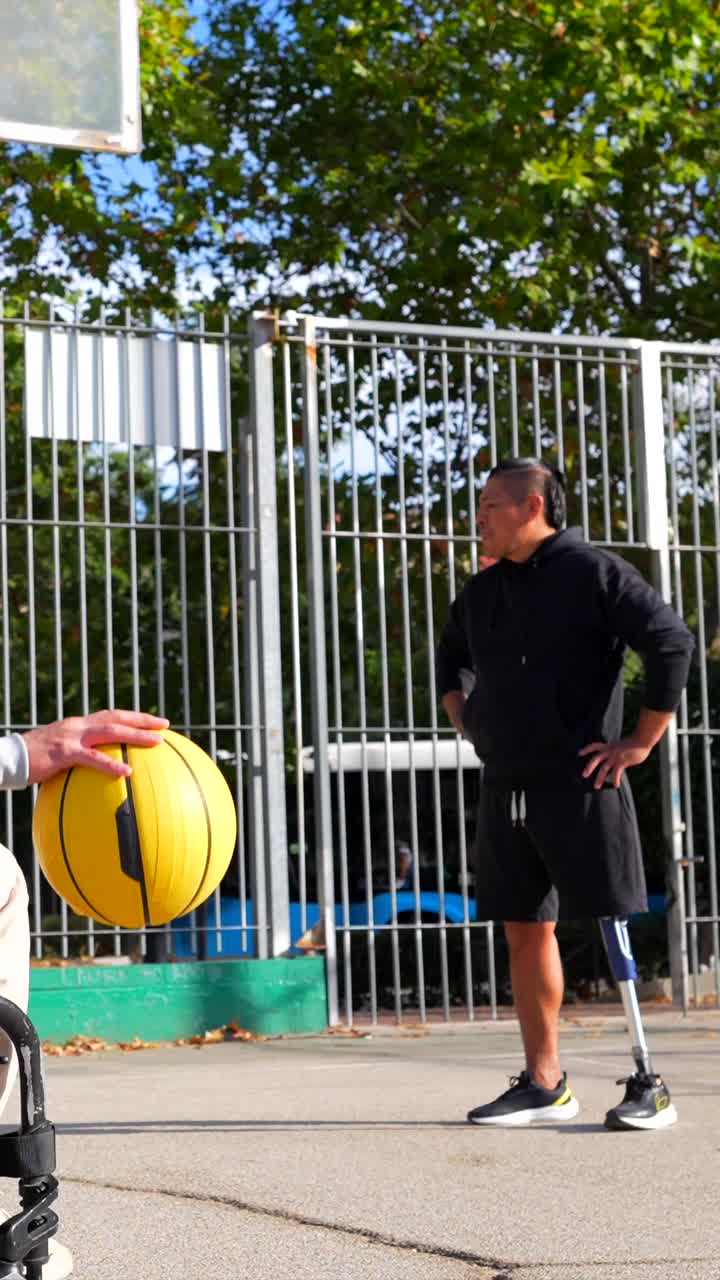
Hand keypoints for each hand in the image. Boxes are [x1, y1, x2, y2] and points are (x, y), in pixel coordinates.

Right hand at [23, 710, 169, 784]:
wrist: (8, 758)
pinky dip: (111, 765)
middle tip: (165, 724)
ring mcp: (71, 737)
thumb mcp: (58, 755)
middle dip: (142, 719)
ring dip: (136, 735)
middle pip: (116, 717)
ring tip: (157, 742)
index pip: (111, 715)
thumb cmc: (32, 761)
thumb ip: (78, 757)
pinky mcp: (63, 752)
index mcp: (78, 725)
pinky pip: (92, 758)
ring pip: (110, 731)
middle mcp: (78, 725)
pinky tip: (128, 772)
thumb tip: (97, 769)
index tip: (154, 721)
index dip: (133, 716)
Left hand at [578, 738, 650, 789]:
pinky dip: (614, 780)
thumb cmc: (635, 743)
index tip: (579, 753)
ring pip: (604, 768)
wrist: (642, 740)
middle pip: (596, 759)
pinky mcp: (622, 761)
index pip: (595, 746)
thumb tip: (615, 760)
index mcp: (609, 746)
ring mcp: (615, 756)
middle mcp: (610, 751)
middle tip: (584, 775)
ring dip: (599, 778)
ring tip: (596, 787)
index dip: (586, 749)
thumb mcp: (621, 746)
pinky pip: (616, 773)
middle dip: (589, 767)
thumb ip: (616, 751)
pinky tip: (615, 786)